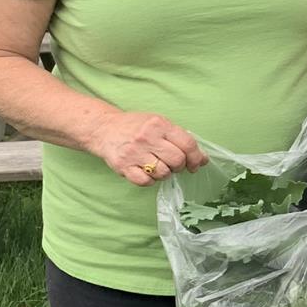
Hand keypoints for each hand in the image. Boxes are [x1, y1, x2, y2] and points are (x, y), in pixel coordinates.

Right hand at [89, 110, 205, 187]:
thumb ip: (180, 138)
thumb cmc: (136, 127)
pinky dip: (150, 181)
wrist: (104, 129)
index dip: (197, 157)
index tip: (197, 164)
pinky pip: (145, 182)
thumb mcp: (159, 124)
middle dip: (180, 166)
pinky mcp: (123, 166)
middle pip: (177, 160)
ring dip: (165, 173)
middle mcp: (147, 138)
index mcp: (159, 125)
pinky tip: (147, 172)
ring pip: (163, 173)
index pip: (188, 144)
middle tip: (174, 165)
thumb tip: (202, 159)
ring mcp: (134, 153)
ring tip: (158, 166)